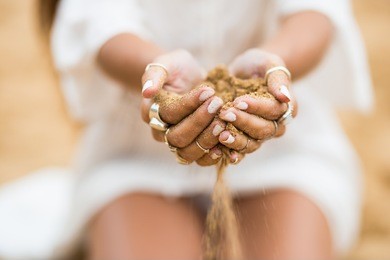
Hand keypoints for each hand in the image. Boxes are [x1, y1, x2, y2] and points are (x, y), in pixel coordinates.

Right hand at [141, 50, 225, 165]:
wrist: (190, 79)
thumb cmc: (178, 68)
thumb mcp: (167, 63)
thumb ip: (155, 74)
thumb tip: (147, 91)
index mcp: (149, 112)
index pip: (168, 114)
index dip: (188, 104)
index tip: (208, 90)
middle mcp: (160, 132)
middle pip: (176, 137)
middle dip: (199, 122)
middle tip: (218, 105)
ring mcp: (176, 143)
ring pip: (187, 152)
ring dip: (207, 139)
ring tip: (223, 122)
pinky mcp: (193, 148)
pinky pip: (200, 160)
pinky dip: (213, 155)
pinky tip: (226, 141)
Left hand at [218, 49, 297, 162]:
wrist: (242, 74)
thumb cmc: (257, 65)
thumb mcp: (268, 62)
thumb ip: (278, 78)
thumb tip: (285, 96)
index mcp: (286, 108)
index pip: (274, 110)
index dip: (257, 107)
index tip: (239, 101)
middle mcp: (276, 125)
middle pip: (263, 130)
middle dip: (244, 122)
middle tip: (226, 114)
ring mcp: (259, 135)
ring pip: (251, 144)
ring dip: (236, 141)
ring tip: (221, 135)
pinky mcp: (243, 140)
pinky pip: (238, 151)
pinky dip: (228, 152)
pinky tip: (216, 151)